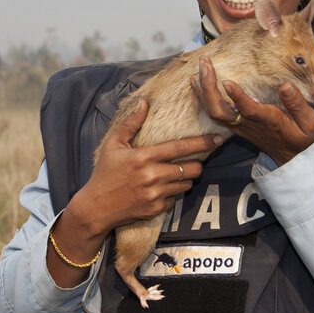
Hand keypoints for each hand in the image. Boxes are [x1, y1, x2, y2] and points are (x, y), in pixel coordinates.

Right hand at [72, 98, 222, 236]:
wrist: (96, 207)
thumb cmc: (105, 173)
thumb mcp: (113, 145)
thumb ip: (131, 123)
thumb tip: (144, 102)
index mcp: (143, 157)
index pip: (180, 148)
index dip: (202, 142)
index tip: (216, 138)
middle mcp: (152, 176)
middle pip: (191, 168)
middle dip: (197, 164)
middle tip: (193, 161)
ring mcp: (155, 195)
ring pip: (186, 184)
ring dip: (186, 178)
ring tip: (175, 174)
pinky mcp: (156, 210)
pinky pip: (175, 198)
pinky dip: (173, 192)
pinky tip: (161, 189)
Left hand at [192, 56, 313, 165]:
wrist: (293, 158)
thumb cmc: (303, 137)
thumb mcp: (310, 123)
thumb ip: (297, 104)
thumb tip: (285, 86)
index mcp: (268, 121)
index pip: (249, 110)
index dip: (237, 97)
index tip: (226, 81)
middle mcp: (248, 125)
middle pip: (220, 111)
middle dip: (209, 87)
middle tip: (205, 63)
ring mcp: (239, 126)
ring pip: (213, 112)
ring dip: (203, 89)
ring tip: (200, 66)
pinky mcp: (235, 126)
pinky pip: (214, 113)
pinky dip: (204, 96)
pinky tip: (199, 81)